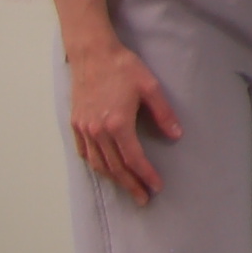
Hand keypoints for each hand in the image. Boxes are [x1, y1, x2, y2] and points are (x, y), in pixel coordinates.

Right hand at [67, 38, 178, 204]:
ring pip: (98, 163)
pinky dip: (95, 165)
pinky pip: (84, 153)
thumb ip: (164, 113)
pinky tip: (104, 169)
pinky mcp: (75, 124)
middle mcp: (98, 131)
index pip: (134, 159)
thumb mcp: (150, 87)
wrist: (92, 53)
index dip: (146, 175)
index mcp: (117, 124)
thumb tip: (176, 135)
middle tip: (143, 198)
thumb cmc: (123, 67)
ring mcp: (84, 129)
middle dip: (130, 185)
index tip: (157, 186)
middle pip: (115, 167)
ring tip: (127, 187)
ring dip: (113, 179)